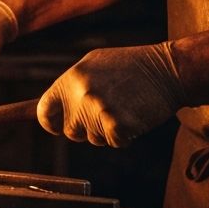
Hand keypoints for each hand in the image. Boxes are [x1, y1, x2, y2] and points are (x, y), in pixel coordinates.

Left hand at [37, 42, 184, 147]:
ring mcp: (98, 110)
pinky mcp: (117, 125)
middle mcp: (81, 94)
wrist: (168, 69)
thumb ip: (69, 87)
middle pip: (71, 131)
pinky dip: (124, 135)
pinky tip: (135, 115)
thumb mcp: (94, 65)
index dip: (52, 122)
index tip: (59, 125)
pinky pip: (114, 142)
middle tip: (108, 108)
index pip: (44, 111)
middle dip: (86, 127)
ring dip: (106, 130)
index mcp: (72, 78)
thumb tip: (40, 111)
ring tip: (124, 106)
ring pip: (93, 139)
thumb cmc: (131, 67)